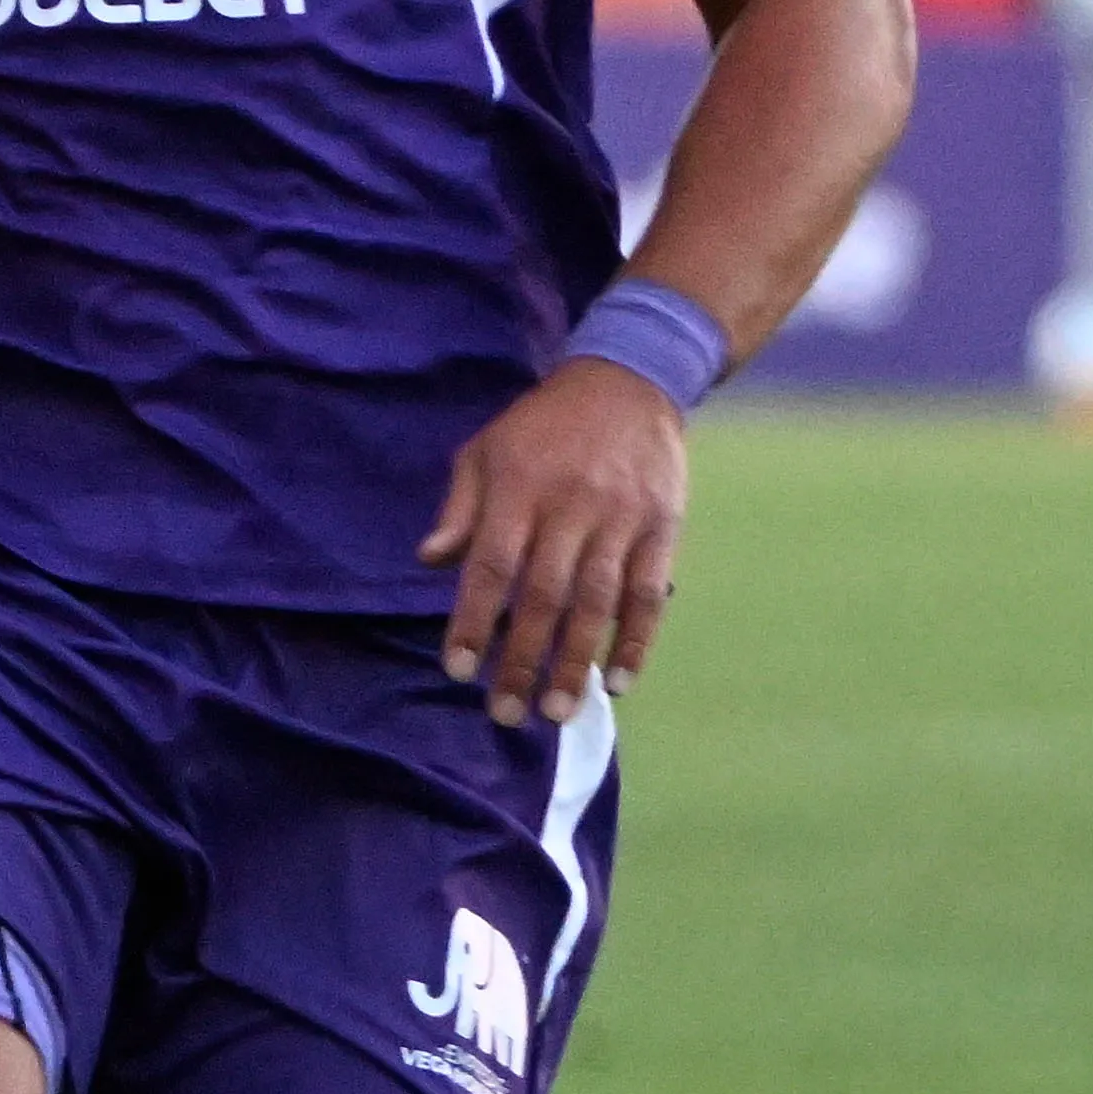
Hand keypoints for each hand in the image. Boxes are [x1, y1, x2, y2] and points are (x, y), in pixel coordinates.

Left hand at [417, 358, 686, 728]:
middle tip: (504, 713)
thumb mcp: (486, 450)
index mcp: (519, 489)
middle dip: (521, 660)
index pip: (490, 567)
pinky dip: (636, 641)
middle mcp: (570, 507)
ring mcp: (621, 519)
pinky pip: (650, 593)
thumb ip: (460, 509)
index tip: (457, 670)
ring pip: (597, 603)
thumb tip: (429, 561)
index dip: (472, 621)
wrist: (629, 380)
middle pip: (543, 597)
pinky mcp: (663, 526)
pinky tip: (618, 681)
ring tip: (555, 711)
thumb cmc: (542, 426)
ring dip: (575, 662)